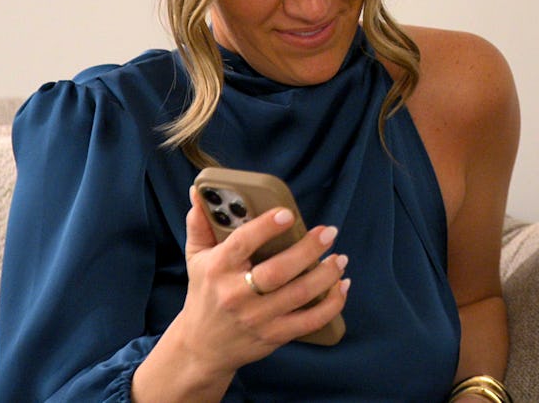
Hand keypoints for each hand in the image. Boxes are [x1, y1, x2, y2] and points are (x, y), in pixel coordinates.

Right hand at [175, 186, 349, 373]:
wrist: (202, 347)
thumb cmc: (204, 294)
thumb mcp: (196, 258)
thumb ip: (200, 224)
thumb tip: (198, 191)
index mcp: (217, 269)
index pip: (243, 243)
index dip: (266, 227)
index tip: (287, 214)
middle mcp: (237, 294)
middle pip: (279, 271)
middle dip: (309, 250)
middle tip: (329, 232)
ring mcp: (257, 318)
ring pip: (299, 294)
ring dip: (326, 274)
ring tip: (340, 257)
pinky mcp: (274, 336)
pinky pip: (310, 321)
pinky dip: (331, 304)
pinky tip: (342, 286)